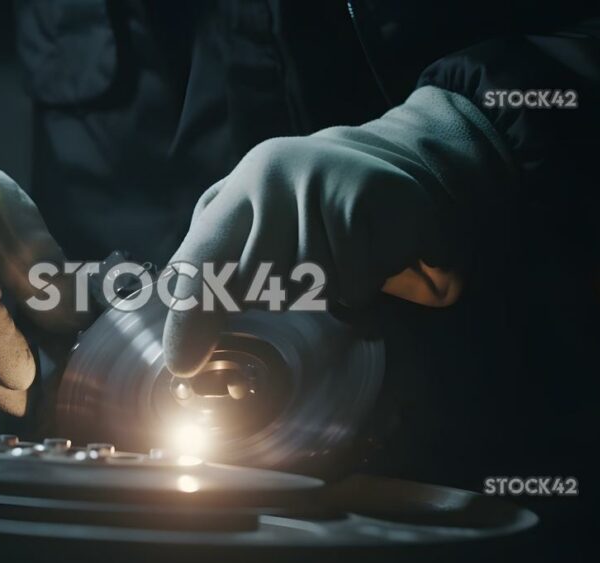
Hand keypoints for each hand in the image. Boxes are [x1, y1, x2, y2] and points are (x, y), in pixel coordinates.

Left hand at [163, 87, 513, 375]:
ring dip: (328, 294)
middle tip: (304, 278)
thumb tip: (184, 342)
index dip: (187, 319)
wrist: (416, 160)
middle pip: (255, 286)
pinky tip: (373, 259)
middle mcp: (270, 175)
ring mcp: (318, 182)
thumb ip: (224, 263)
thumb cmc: (327, 208)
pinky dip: (365, 289)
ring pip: (307, 287)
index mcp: (241, 188)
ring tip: (343, 259)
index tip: (184, 364)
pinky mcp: (366, 196)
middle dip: (279, 300)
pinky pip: (354, 282)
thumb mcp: (267, 220)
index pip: (196, 262)